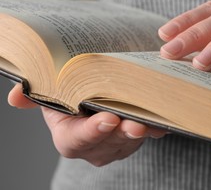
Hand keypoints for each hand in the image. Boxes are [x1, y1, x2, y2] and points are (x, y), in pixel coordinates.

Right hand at [8, 84, 165, 165]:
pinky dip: (156, 128)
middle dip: (122, 134)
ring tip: (152, 121)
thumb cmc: (71, 95)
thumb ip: (36, 94)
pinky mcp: (134, 140)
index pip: (76, 140)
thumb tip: (15, 97)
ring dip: (142, 132)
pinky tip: (165, 120)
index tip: (108, 120)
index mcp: (69, 136)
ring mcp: (116, 145)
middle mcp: (94, 146)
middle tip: (135, 123)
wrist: (94, 97)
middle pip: (107, 144)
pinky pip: (147, 136)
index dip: (91, 132)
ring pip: (130, 142)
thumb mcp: (52, 93)